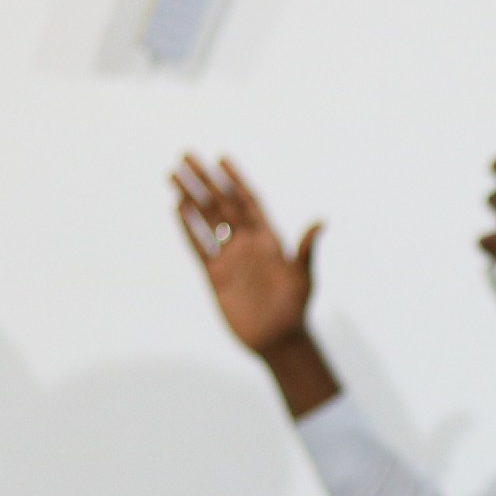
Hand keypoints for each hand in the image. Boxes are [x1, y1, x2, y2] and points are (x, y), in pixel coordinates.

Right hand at [172, 155, 319, 356]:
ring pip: (206, 220)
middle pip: (222, 204)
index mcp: (270, 239)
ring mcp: (230, 257)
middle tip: (187, 155)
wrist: (278, 340)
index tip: (222, 158)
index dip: (236, 180)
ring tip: (174, 176)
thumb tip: (322, 222)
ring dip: (191, 198)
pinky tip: (176, 208)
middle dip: (205, 180)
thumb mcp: (304, 278)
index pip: (249, 201)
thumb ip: (307, 250)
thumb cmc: (296, 308)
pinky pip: (198, 246)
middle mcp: (248, 243)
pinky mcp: (215, 274)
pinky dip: (187, 227)